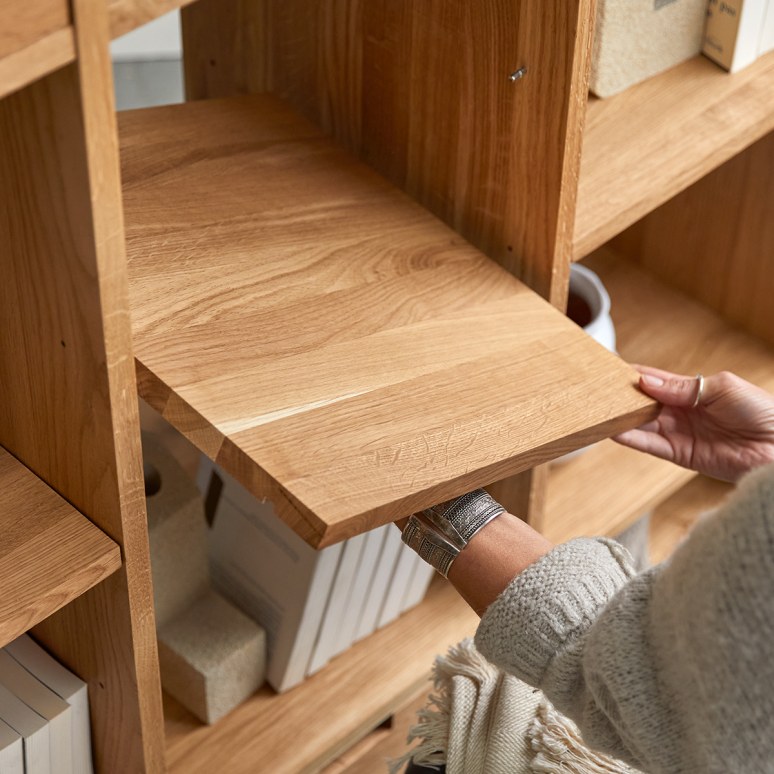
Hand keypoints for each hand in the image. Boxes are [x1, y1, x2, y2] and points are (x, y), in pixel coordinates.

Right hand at [613, 366, 773, 481]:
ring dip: (621, 417)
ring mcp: (679, 433)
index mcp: (693, 390)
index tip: (610, 370)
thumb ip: (683, 387)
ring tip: (598, 410)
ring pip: (641, 423)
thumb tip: (646, 382)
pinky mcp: (680, 454)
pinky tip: (612, 430)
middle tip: (597, 390)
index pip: (655, 380)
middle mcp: (682, 411)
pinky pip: (649, 445)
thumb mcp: (722, 388)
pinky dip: (630, 438)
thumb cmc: (762, 412)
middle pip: (643, 402)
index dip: (633, 375)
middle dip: (622, 397)